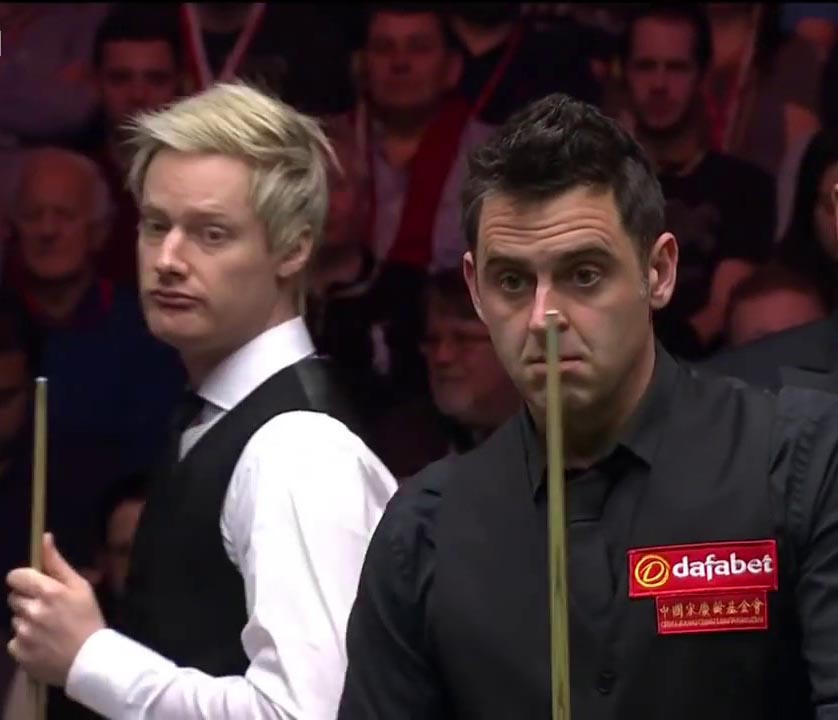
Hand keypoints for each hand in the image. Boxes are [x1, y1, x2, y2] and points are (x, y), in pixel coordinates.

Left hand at [6, 533, 105, 685]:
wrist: (91, 660)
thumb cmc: (89, 618)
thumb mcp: (81, 586)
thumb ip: (58, 563)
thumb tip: (44, 538)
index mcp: (48, 592)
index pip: (16, 576)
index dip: (24, 579)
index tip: (34, 585)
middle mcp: (32, 611)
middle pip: (14, 598)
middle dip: (27, 600)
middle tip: (47, 609)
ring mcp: (23, 633)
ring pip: (15, 619)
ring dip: (27, 621)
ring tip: (48, 629)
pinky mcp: (18, 652)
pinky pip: (14, 641)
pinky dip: (25, 642)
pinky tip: (42, 644)